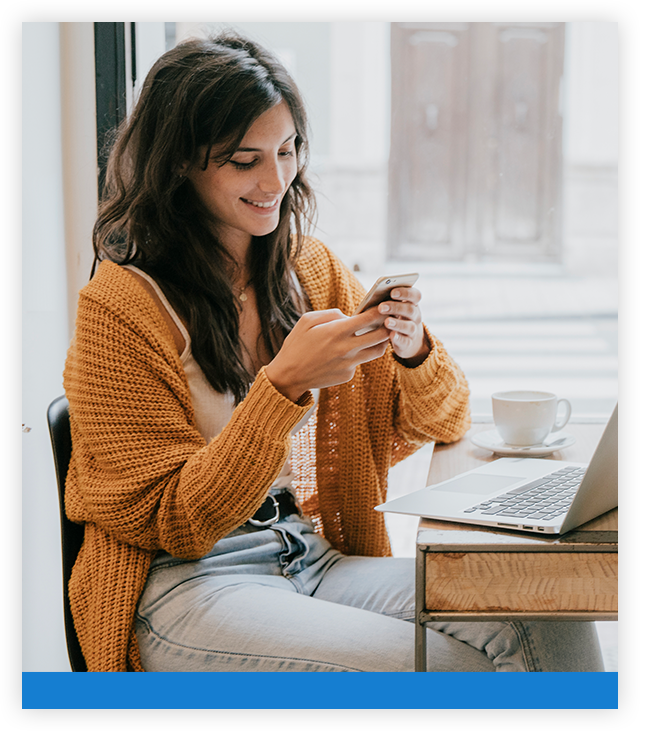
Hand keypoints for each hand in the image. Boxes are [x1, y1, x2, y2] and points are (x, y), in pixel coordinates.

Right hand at [265, 307, 389, 400]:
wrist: (289, 376)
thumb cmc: (296, 345)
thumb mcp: (307, 321)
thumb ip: (331, 314)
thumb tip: (349, 316)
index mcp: (336, 332)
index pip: (368, 319)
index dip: (380, 311)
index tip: (385, 305)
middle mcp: (346, 348)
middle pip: (380, 336)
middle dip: (388, 326)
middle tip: (390, 320)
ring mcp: (349, 364)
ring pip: (377, 351)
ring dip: (381, 342)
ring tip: (380, 334)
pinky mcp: (348, 375)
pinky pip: (360, 362)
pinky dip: (359, 354)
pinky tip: (351, 351)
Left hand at [378, 287, 429, 361]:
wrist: (406, 340)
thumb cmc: (393, 318)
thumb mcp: (392, 308)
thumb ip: (386, 301)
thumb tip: (373, 297)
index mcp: (412, 303)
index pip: (415, 295)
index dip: (405, 293)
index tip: (392, 292)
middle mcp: (415, 316)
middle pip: (410, 310)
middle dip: (396, 307)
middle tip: (381, 307)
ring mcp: (413, 331)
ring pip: (409, 326)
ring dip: (397, 324)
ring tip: (386, 322)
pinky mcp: (409, 344)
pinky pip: (406, 341)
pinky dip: (399, 338)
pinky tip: (391, 335)